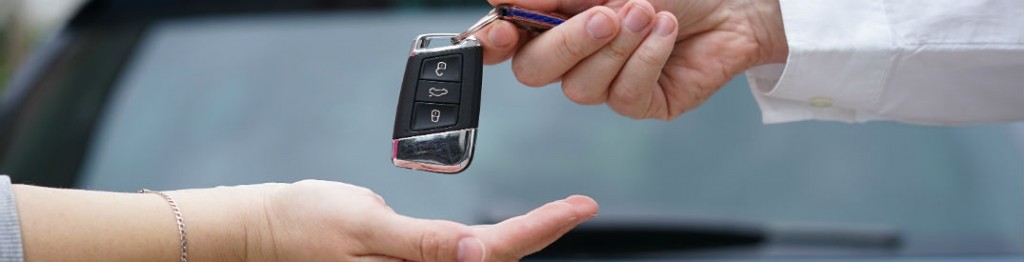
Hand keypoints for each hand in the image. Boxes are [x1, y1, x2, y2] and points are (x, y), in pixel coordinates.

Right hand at [238, 180, 597, 260]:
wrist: (261, 232)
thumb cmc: (306, 224)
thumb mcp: (365, 224)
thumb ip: (424, 244)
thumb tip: (478, 252)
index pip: (495, 252)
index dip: (541, 228)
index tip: (580, 207)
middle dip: (538, 236)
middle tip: (577, 208)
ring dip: (514, 244)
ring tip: (554, 219)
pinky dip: (480, 249)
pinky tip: (498, 240)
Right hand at [476, 0, 787, 119]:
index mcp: (553, 18)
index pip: (504, 41)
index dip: (493, 43)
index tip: (503, 33)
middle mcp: (573, 54)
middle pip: (534, 72)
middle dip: (568, 43)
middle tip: (605, 14)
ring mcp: (605, 83)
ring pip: (580, 88)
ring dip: (618, 46)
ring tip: (650, 13)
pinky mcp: (641, 103)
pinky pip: (624, 96)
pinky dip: (646, 59)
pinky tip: (667, 32)